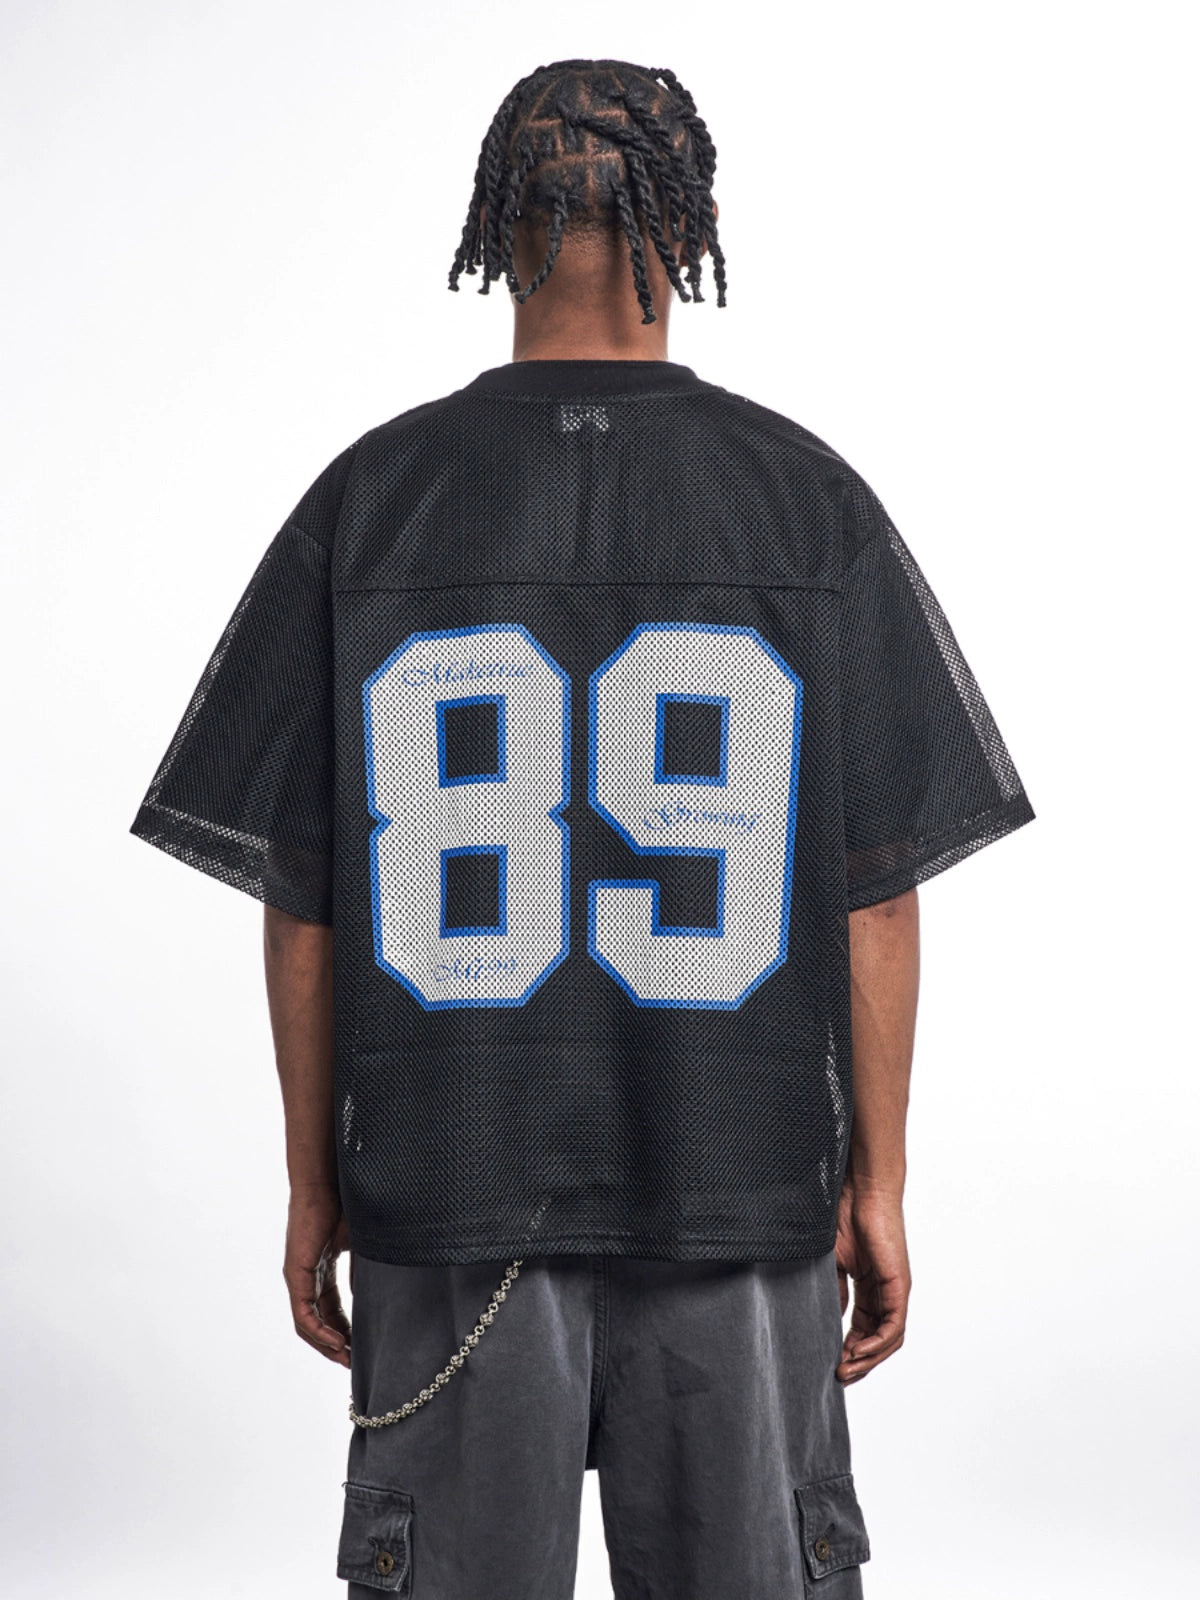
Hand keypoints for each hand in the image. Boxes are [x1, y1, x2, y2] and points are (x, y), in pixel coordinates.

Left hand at [283, 1181, 351, 1367]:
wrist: (329, 1181)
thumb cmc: (346, 1204)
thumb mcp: (361, 1245)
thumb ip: (363, 1271)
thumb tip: (373, 1297)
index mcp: (322, 1269)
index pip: (331, 1310)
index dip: (345, 1331)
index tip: (361, 1347)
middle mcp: (307, 1277)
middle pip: (317, 1323)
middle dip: (335, 1345)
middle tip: (354, 1363)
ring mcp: (299, 1277)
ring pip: (308, 1324)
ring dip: (326, 1345)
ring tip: (347, 1359)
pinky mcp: (296, 1274)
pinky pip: (304, 1314)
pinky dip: (319, 1332)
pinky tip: (337, 1342)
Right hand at [833, 1176, 910, 1383]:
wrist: (859, 1191)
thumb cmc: (844, 1216)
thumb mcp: (834, 1263)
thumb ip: (835, 1291)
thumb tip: (832, 1318)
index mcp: (870, 1287)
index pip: (864, 1328)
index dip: (850, 1349)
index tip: (832, 1362)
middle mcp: (886, 1292)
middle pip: (878, 1340)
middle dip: (859, 1362)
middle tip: (839, 1376)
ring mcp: (895, 1290)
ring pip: (888, 1339)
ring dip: (868, 1360)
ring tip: (845, 1370)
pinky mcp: (899, 1285)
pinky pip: (894, 1326)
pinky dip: (878, 1344)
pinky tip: (858, 1352)